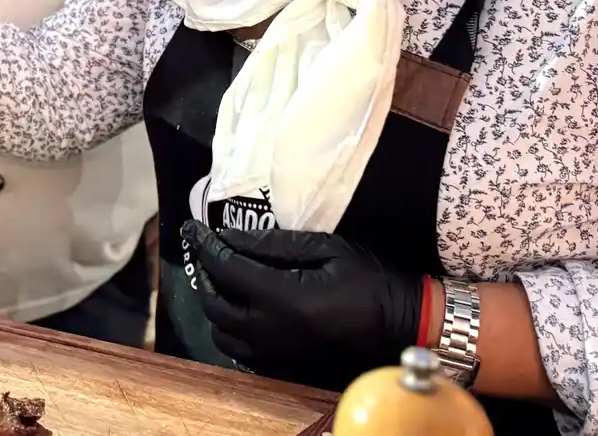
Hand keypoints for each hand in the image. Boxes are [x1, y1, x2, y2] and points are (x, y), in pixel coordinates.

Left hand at [183, 221, 421, 389]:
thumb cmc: (370, 280)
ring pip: (223, 335)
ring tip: (225, 282)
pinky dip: (233, 331)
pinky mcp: (286, 369)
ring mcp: (277, 356)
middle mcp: (271, 332)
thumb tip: (229, 237)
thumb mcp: (325, 248)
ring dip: (216, 305)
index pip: (225, 269)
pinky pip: (243, 353)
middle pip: (215, 304)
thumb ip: (273, 244)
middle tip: (210, 253)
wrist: (405, 326)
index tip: (192, 228)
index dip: (205, 245)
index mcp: (281, 299)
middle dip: (205, 274)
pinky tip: (243, 311)